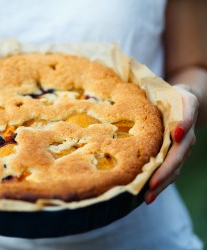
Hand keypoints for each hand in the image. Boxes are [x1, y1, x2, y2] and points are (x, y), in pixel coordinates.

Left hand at [144, 85, 198, 203]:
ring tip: (148, 197)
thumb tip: (125, 100)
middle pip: (179, 153)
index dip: (184, 125)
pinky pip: (170, 171)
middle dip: (166, 170)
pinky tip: (148, 195)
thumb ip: (150, 92)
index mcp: (186, 110)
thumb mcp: (164, 89)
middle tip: (152, 184)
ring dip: (162, 183)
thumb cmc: (167, 94)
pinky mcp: (175, 156)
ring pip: (175, 167)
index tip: (177, 134)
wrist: (182, 102)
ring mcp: (183, 147)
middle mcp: (187, 132)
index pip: (187, 116)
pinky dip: (160, 183)